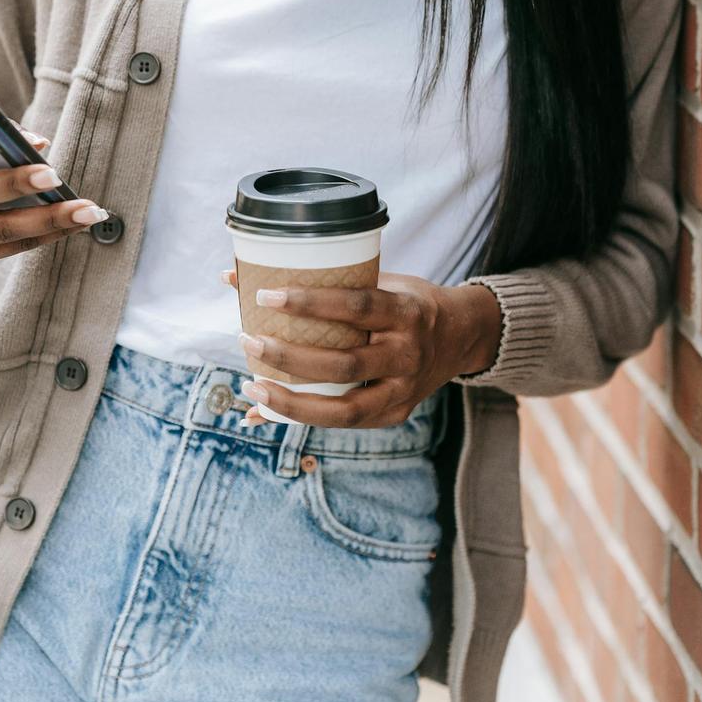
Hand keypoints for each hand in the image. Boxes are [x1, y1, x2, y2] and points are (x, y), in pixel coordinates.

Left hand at [221, 269, 502, 427]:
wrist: (462, 336)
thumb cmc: (406, 302)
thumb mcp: (381, 281)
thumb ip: (327, 283)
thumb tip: (239, 279)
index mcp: (405, 311)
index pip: (356, 306)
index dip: (310, 302)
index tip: (267, 294)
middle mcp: (407, 353)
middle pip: (344, 363)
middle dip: (290, 357)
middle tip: (249, 340)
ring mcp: (404, 389)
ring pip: (345, 407)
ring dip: (293, 400)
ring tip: (254, 386)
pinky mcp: (397, 413)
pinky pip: (347, 421)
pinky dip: (306, 417)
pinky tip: (271, 410)